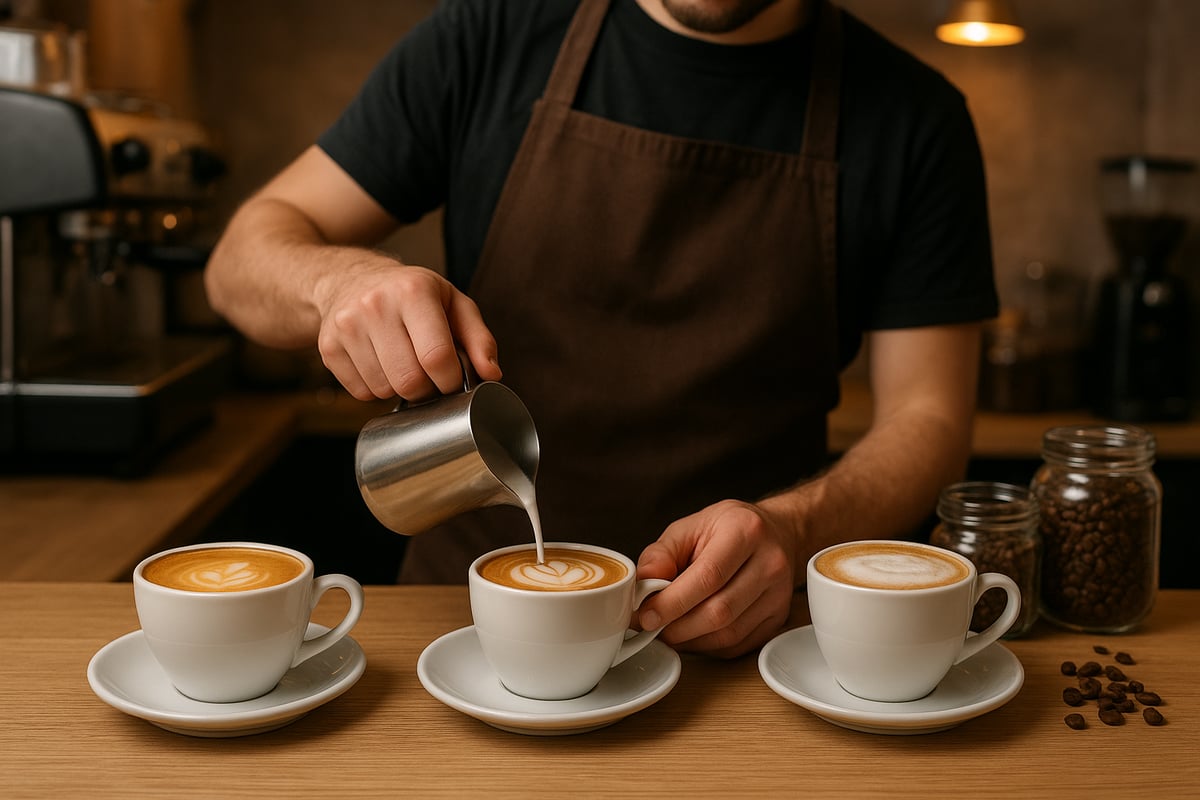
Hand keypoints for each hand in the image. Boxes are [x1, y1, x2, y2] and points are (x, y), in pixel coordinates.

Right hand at [313, 263, 501, 400]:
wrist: (350, 279)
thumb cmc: (412, 295)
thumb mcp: (453, 303)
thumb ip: (479, 339)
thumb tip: (491, 374)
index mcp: (413, 291)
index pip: (437, 358)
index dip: (451, 380)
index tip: (452, 378)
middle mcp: (375, 305)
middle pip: (409, 381)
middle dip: (427, 389)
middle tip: (429, 375)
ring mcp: (346, 326)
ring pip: (384, 390)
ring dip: (400, 388)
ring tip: (403, 363)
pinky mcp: (327, 346)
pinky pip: (360, 392)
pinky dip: (376, 388)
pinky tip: (380, 364)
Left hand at [635, 499, 797, 657]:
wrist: (774, 534)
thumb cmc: (726, 530)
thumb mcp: (688, 528)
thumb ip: (661, 555)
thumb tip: (643, 587)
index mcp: (746, 531)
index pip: (708, 576)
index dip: (673, 602)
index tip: (647, 615)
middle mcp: (770, 563)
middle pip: (720, 611)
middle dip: (678, 627)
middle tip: (652, 627)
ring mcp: (779, 594)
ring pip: (729, 634)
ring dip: (690, 640)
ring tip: (668, 630)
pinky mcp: (779, 618)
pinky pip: (738, 645)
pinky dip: (708, 646)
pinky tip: (692, 634)